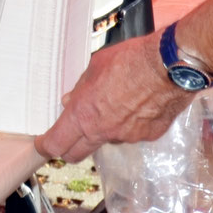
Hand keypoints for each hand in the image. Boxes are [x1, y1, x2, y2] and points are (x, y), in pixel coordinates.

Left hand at [35, 32, 192, 160]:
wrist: (170, 66)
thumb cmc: (131, 60)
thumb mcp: (96, 66)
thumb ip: (81, 87)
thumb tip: (71, 99)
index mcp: (84, 114)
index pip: (56, 143)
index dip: (46, 146)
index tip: (42, 144)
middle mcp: (103, 131)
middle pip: (76, 153)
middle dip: (69, 147)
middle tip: (68, 135)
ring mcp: (127, 136)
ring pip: (107, 139)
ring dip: (105, 128)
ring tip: (116, 101)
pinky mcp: (148, 136)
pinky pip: (132, 133)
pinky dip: (131, 123)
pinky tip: (138, 103)